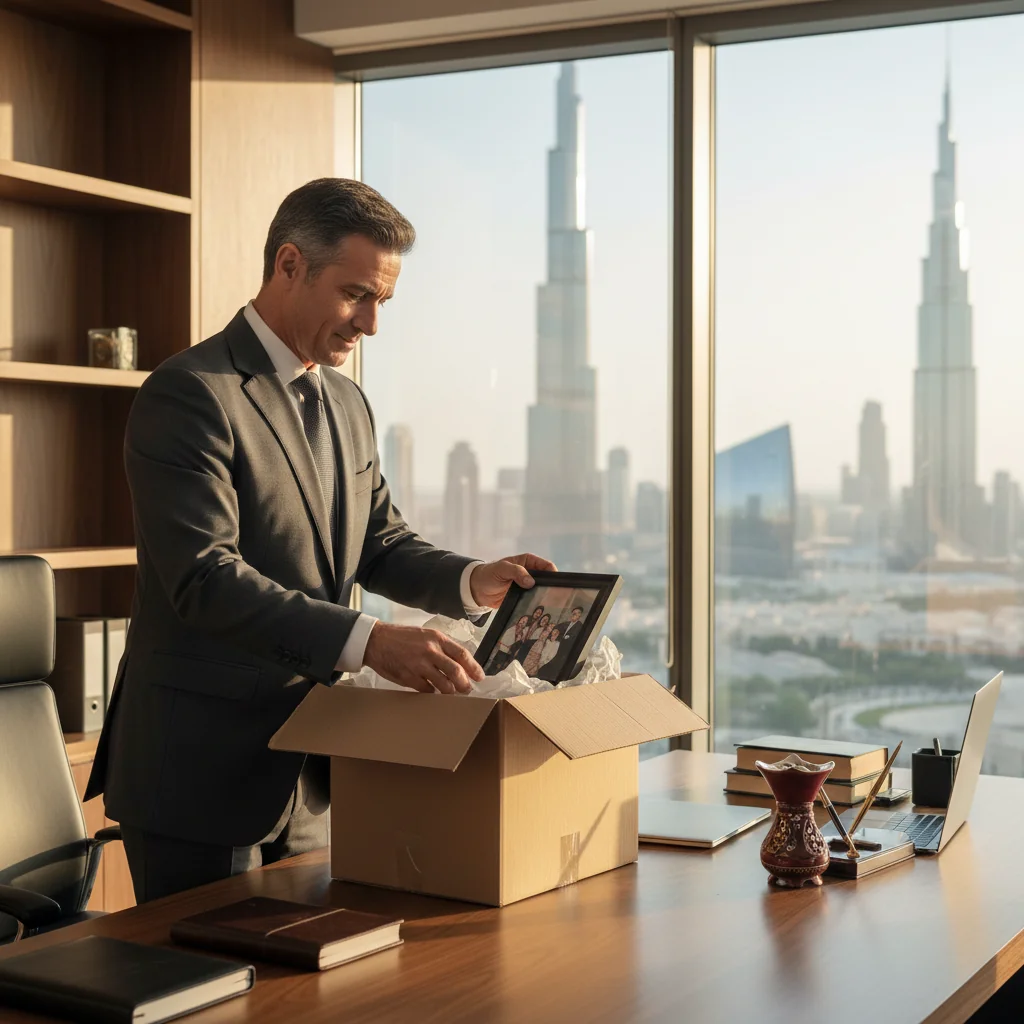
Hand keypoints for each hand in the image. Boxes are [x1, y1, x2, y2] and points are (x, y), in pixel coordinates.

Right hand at [362, 622, 483, 693]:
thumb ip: (441, 647)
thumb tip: (459, 663)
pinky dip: (432, 693)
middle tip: (467, 690)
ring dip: (450, 692)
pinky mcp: (409, 677)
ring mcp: (419, 665)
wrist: (376, 640)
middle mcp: (430, 651)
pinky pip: (427, 690)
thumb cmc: (402, 638)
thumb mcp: (425, 635)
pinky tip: (433, 692)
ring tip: (452, 694)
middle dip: (465, 684)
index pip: (462, 654)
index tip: (479, 677)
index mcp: (437, 638)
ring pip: (443, 684)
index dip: (474, 667)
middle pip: (456, 671)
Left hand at [469, 552, 556, 608]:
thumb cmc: (489, 573)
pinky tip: (540, 611)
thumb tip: (531, 581)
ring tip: (551, 606)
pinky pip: (533, 601)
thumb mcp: (502, 569)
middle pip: (546, 580)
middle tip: (556, 597)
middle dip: (551, 587)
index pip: (546, 566)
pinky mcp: (523, 598)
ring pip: (541, 591)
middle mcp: (530, 573)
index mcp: (528, 562)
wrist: (477, 589)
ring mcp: (527, 586)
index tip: (557, 584)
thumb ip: (516, 572)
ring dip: (544, 597)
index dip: (554, 573)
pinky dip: (536, 605)